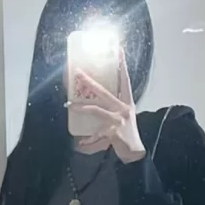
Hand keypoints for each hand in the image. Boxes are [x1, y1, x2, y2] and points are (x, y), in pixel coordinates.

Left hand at [67, 48, 145, 162]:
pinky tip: (81, 143)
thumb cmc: (126, 135)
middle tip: (77, 72)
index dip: (122, 65)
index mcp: (126, 103)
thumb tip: (90, 104)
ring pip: (96, 109)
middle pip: (103, 91)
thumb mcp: (120, 119)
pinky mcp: (114, 132)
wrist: (135, 154)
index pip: (124, 80)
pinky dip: (88, 140)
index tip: (119, 50)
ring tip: (69, 105)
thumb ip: (109, 111)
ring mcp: (119, 119)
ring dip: (81, 107)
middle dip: (89, 81)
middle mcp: (124, 108)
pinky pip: (96, 134)